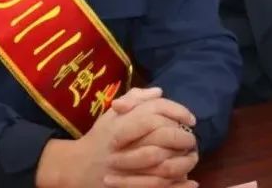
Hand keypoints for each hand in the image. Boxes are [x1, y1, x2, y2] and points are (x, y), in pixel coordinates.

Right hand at [36, 95, 197, 187]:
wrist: (78, 167)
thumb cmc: (99, 138)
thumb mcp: (111, 114)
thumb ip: (134, 100)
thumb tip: (159, 92)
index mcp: (121, 122)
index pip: (154, 111)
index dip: (177, 112)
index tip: (191, 119)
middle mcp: (124, 143)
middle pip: (161, 136)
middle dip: (183, 137)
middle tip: (193, 139)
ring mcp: (126, 167)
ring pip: (163, 163)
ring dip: (183, 161)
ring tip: (192, 157)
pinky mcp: (129, 185)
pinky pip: (158, 186)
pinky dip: (177, 185)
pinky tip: (191, 181)